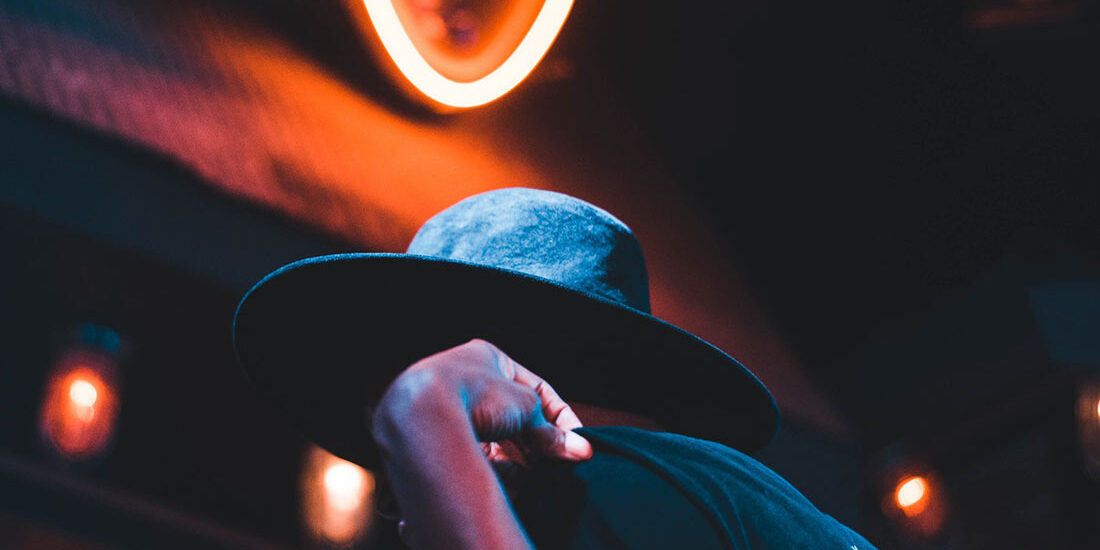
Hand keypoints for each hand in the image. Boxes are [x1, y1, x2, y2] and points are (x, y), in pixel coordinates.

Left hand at [370, 339, 591, 549]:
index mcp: (487, 358)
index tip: (576, 441)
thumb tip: (580, 450)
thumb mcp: (524, 406)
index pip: (536, 388)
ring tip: (539, 475)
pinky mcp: (442, 441)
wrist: (422, 414)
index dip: (559, 416)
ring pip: (497, 439)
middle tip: (560, 461)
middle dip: (538, 441)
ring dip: (520, 458)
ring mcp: (452, 410)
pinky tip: (514, 482)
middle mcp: (467, 381)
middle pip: (515, 417)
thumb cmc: (474, 393)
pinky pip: (477, 456)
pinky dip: (497, 470)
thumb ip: (550, 430)